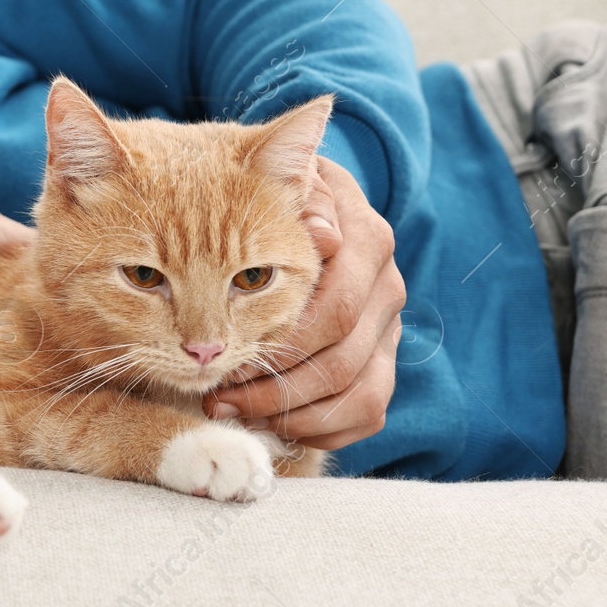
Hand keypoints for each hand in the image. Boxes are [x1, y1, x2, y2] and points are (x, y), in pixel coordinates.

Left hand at [205, 155, 405, 448]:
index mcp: (368, 242)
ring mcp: (390, 329)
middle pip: (340, 362)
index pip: (331, 311)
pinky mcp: (384, 360)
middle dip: (273, 387)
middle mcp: (387, 288)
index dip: (277, 344)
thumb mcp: (286, 178)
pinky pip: (368, 413)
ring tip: (234, 412)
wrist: (317, 206)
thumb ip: (300, 196)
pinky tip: (272, 425)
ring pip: (358, 397)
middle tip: (216, 395)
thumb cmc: (282, 192)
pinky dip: (321, 429)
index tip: (223, 359)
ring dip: (292, 415)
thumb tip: (321, 232)